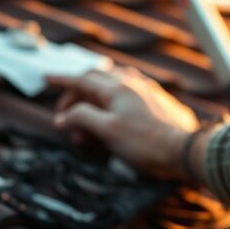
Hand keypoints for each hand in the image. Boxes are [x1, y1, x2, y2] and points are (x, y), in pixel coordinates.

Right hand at [46, 66, 199, 179]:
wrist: (184, 149)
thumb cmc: (144, 142)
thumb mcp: (107, 131)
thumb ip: (82, 118)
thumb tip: (63, 116)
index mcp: (117, 88)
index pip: (83, 79)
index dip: (63, 80)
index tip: (46, 79)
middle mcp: (132, 83)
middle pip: (96, 80)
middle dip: (77, 95)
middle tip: (65, 115)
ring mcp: (147, 90)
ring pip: (113, 85)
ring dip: (95, 99)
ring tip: (87, 122)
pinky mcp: (157, 101)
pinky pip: (127, 93)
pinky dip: (111, 103)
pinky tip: (112, 115)